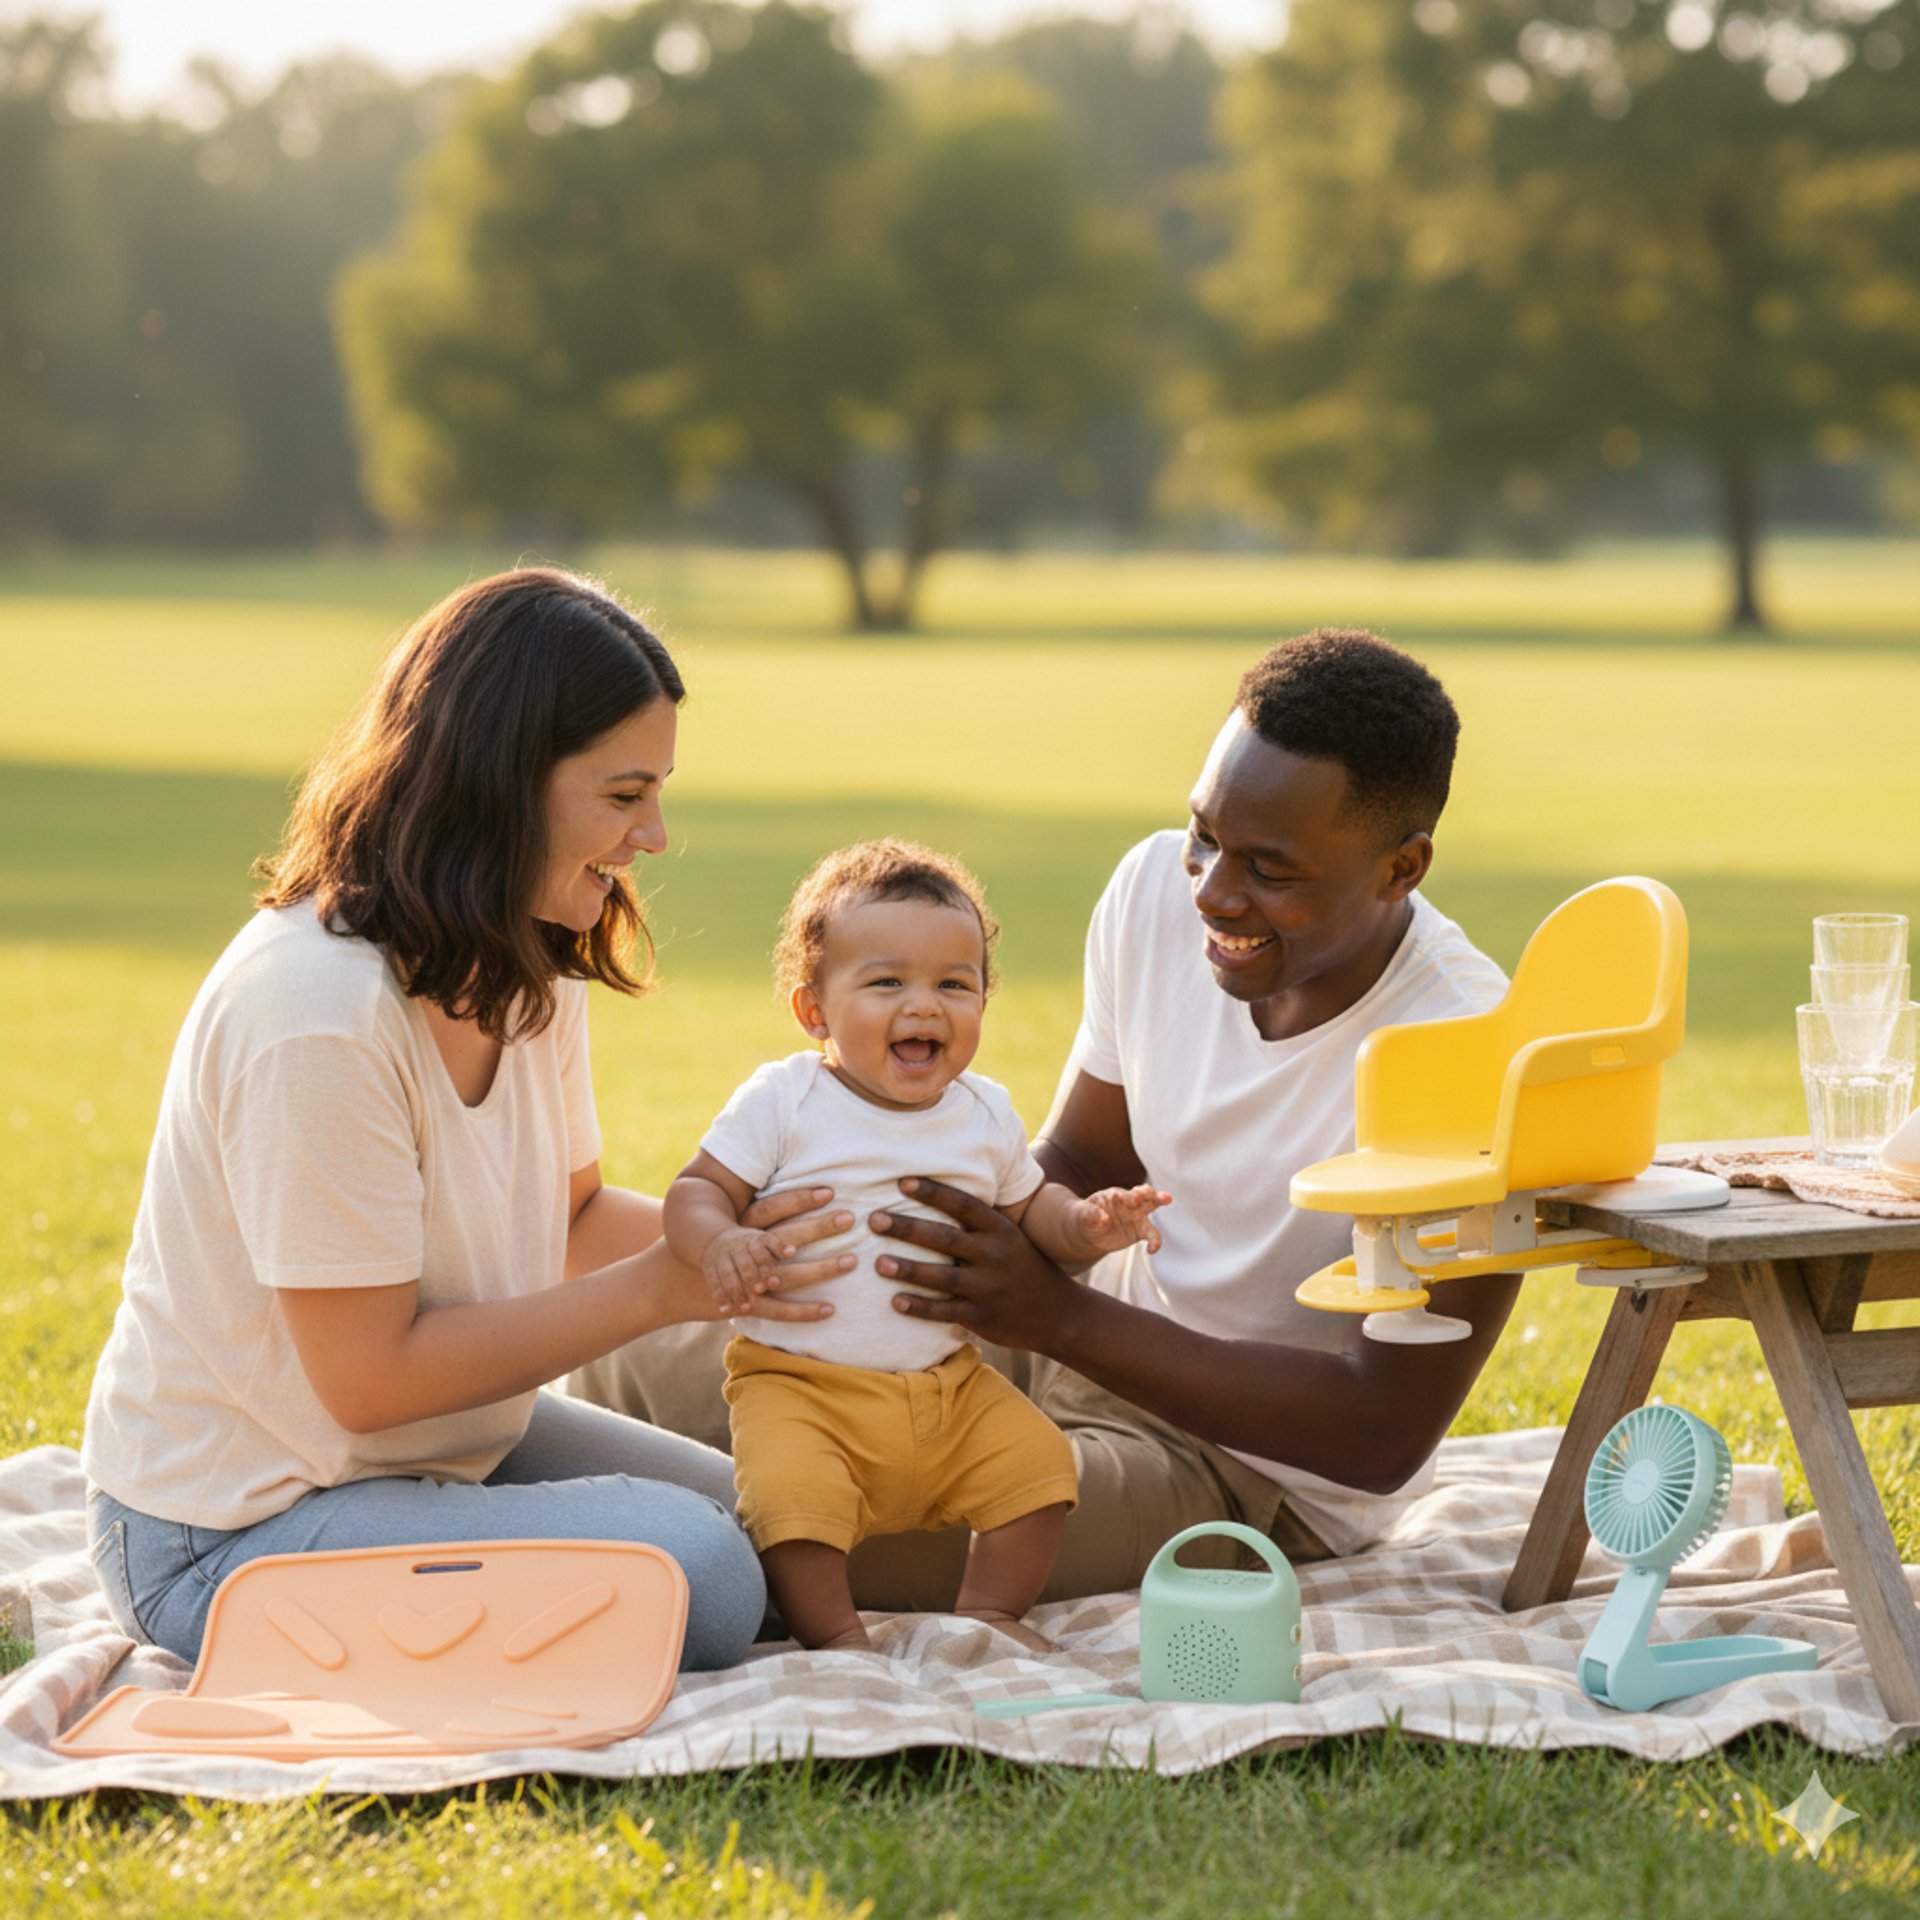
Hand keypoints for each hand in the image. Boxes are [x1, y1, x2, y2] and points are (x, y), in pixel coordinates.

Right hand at [702, 1224, 783, 1311]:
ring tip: (746, 1308)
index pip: (759, 1251)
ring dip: (737, 1292)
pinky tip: (726, 1310)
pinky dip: (720, 1297)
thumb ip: (778, 1247)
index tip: (776, 1281)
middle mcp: (735, 1249)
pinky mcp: (710, 1271)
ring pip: (728, 1276)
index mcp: (751, 1240)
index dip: (767, 1266)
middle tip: (760, 1292)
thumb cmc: (750, 1245)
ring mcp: (721, 1260)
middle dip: (752, 1279)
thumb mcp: (763, 1239)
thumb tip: (792, 1251)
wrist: (716, 1240)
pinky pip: (714, 1284)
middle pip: (744, 1265)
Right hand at [733, 1184, 855, 1323]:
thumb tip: (813, 1193)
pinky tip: (830, 1309)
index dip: (799, 1199)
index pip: (773, 1207)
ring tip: (850, 1261)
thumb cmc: (730, 1252)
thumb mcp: (744, 1228)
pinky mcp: (749, 1305)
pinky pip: (779, 1309)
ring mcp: (747, 1278)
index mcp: (745, 1227)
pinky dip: (802, 1311)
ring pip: (786, 1273)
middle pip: (786, 1235)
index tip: (829, 1192)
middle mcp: (746, 1250)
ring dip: (819, 1269)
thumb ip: (772, 1216)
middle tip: (850, 1217)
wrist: (688, 1284)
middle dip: (819, 1227)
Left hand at [870, 1176, 1082, 1352]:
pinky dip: (920, 1307)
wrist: (1058, 1314)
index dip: (933, 1192)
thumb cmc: (1023, 1268)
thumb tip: (936, 1190)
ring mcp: (989, 1288)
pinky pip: (946, 1312)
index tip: (901, 1181)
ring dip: (908, 1270)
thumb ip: (979, 1220)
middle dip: (907, 1228)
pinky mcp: (983, 1318)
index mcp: (1000, 1230)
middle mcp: (995, 1256)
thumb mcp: (1010, 1237)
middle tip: (874, 1219)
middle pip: (946, 1239)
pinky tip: (895, 1302)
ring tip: (877, 1263)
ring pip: (942, 1277)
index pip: (964, 1205)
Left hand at [1076, 1184, 1171, 1255]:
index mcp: (1115, 1196)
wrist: (1089, 1231)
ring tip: (1167, 1199)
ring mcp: (1137, 1215)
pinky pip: (1152, 1235)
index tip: (1128, 1199)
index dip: (1127, 1196)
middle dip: (1153, 1193)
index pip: (1124, 1194)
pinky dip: (1155, 1242)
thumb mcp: (1084, 1215)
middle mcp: (1130, 1202)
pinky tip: (1152, 1250)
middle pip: (1144, 1193)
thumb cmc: (1086, 1217)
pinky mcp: (1141, 1230)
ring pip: (1152, 1208)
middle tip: (1164, 1197)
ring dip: (1160, 1203)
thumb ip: (1092, 1214)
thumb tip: (1104, 1219)